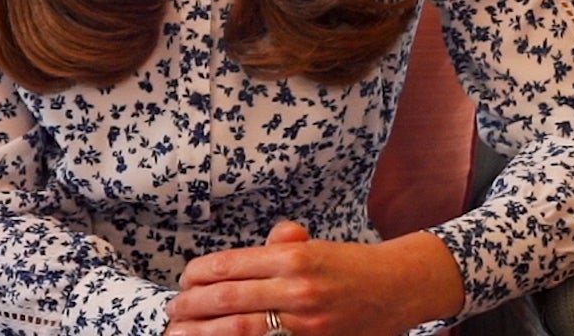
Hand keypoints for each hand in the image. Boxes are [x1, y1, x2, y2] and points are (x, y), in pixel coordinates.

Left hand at [163, 221, 463, 335]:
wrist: (400, 288)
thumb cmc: (353, 266)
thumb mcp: (315, 247)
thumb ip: (278, 246)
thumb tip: (236, 257)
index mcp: (294, 257)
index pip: (230, 265)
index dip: (198, 275)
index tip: (184, 280)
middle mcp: (298, 288)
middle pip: (227, 299)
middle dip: (192, 306)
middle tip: (173, 309)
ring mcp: (306, 321)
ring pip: (239, 329)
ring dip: (204, 331)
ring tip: (182, 331)